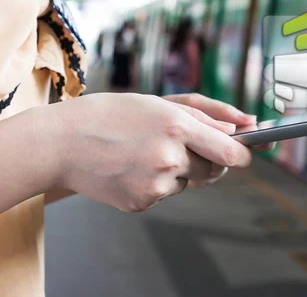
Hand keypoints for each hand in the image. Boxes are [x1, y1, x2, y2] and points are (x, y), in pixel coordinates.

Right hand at [47, 93, 252, 212]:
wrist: (62, 143)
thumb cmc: (110, 115)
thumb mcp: (158, 103)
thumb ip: (204, 116)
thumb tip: (240, 128)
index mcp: (176, 125)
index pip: (230, 151)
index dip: (243, 154)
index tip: (245, 154)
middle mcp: (169, 156)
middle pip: (213, 169)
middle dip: (205, 158)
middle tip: (178, 143)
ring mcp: (154, 184)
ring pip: (187, 180)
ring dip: (177, 170)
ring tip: (142, 152)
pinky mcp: (141, 203)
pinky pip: (164, 194)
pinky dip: (155, 183)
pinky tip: (131, 168)